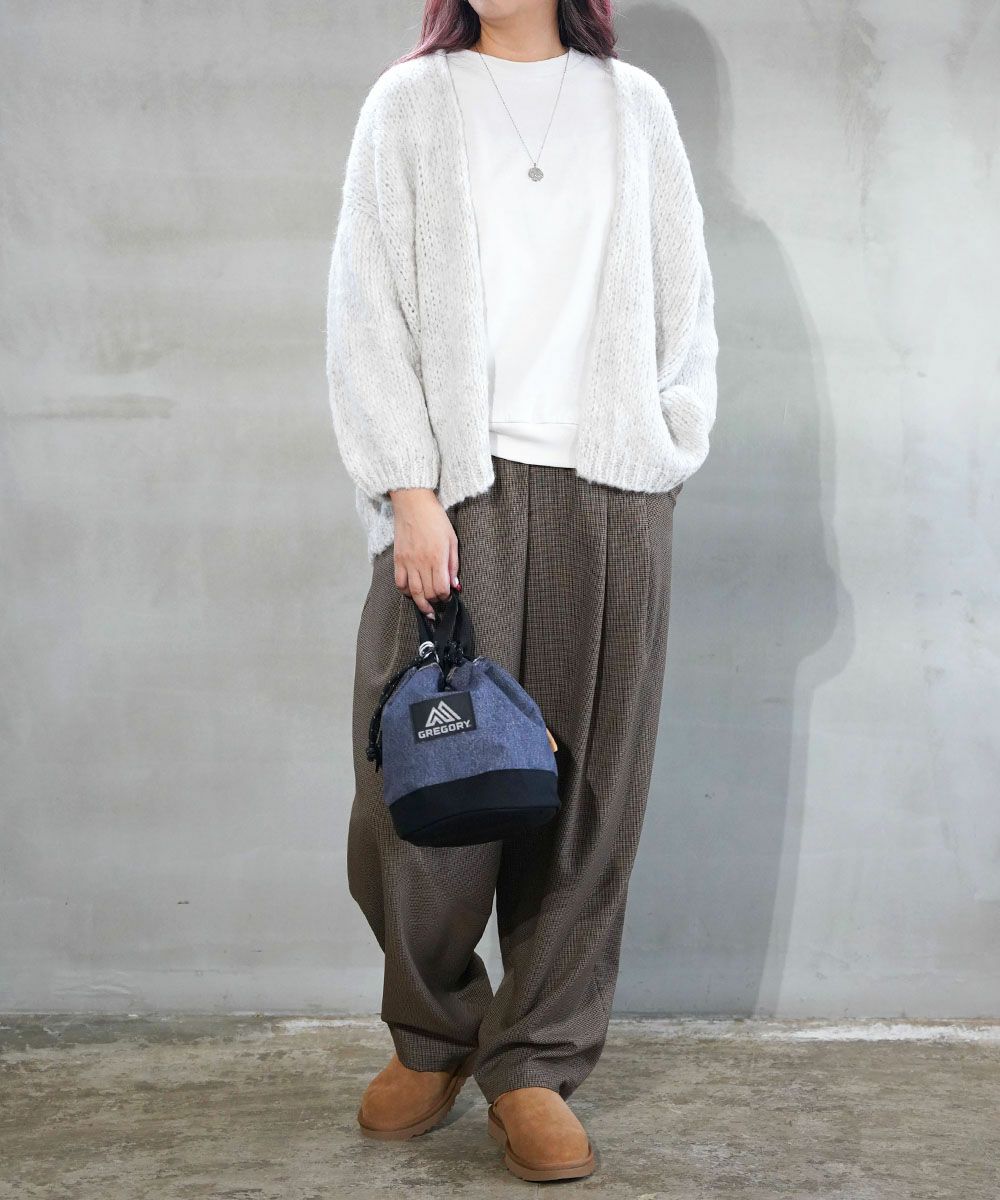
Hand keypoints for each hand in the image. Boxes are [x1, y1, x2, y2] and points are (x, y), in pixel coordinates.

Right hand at [389, 487, 459, 616]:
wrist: (413, 504)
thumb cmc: (436, 519)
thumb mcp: (452, 539)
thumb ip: (453, 564)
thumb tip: (455, 584)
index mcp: (437, 557)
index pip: (441, 588)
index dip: (446, 597)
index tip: (448, 596)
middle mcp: (421, 562)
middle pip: (428, 593)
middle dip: (435, 602)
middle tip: (438, 603)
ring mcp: (408, 562)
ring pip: (413, 592)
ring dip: (421, 604)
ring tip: (426, 609)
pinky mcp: (397, 559)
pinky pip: (399, 583)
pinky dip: (405, 592)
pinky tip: (412, 593)